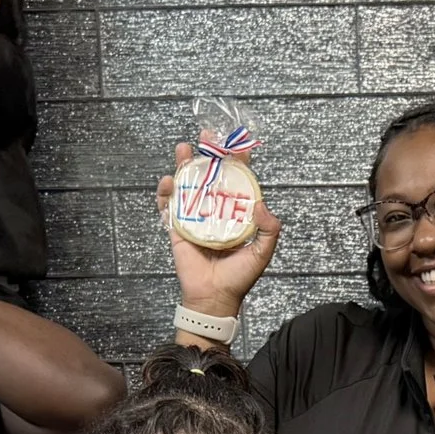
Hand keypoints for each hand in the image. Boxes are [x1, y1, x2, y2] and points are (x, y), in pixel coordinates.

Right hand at [164, 144, 282, 321]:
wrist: (214, 297)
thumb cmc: (239, 277)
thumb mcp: (262, 252)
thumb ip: (269, 228)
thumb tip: (261, 203)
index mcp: (235, 213)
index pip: (238, 181)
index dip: (238, 161)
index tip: (239, 144)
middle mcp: (215, 211)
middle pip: (210, 176)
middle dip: (208, 154)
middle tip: (207, 136)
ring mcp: (195, 218)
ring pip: (187, 185)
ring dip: (184, 166)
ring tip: (183, 150)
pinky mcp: (177, 228)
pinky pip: (168, 207)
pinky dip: (165, 193)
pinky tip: (168, 181)